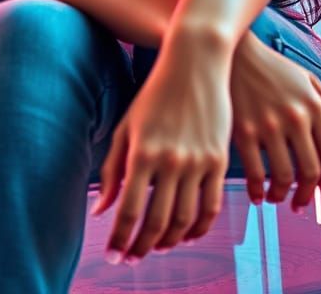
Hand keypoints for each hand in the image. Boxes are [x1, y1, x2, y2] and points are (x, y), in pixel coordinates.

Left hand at [90, 32, 232, 264]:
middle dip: (143, 247)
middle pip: (156, 222)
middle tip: (134, 258)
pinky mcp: (219, 159)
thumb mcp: (127, 126)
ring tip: (158, 247)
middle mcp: (170, 161)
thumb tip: (101, 210)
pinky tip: (187, 233)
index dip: (121, 241)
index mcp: (142, 152)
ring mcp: (197, 162)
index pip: (129, 212)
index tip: (115, 256)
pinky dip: (200, 228)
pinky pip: (212, 206)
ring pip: (185, 220)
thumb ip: (113, 169)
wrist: (196, 62)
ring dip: (170, 241)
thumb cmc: (156, 93)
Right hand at [229, 29, 320, 211]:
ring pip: (283, 176)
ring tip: (276, 197)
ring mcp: (269, 125)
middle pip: (310, 171)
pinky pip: (255, 173)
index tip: (320, 189)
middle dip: (306, 195)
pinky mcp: (244, 131)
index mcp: (314, 106)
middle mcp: (296, 117)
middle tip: (300, 204)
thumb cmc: (273, 68)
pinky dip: (257, 190)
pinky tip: (257, 194)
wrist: (235, 52)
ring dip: (282, 195)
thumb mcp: (310, 82)